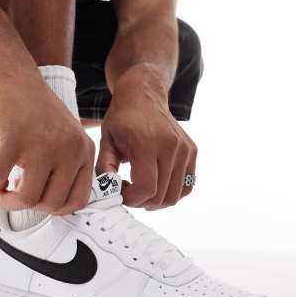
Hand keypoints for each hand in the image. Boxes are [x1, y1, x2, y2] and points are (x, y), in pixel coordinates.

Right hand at [0, 73, 94, 213]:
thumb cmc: (36, 111)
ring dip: (7, 201)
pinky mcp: (14, 139)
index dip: (54, 208)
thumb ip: (66, 168)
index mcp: (84, 151)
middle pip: (52, 204)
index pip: (78, 201)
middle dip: (29, 207)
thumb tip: (49, 206)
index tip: (40, 201)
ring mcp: (43, 145)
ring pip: (27, 198)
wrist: (16, 77)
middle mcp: (69, 149)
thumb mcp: (66, 138)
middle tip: (14, 195)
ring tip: (0, 189)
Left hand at [97, 65, 196, 208]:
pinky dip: (172, 193)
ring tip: (141, 189)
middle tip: (128, 192)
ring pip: (175, 195)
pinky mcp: (191, 151)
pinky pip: (186, 186)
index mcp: (147, 144)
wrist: (143, 95)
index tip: (120, 191)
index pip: (146, 189)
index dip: (131, 199)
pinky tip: (156, 186)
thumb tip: (108, 193)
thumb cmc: (122, 118)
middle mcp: (170, 147)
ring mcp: (184, 149)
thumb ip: (104, 168)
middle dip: (141, 202)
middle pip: (160, 196)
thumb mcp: (105, 141)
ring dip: (156, 201)